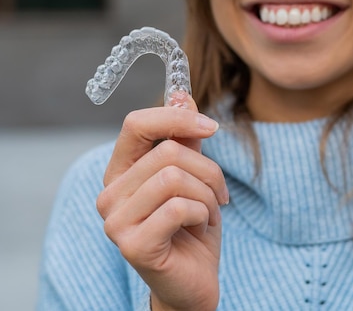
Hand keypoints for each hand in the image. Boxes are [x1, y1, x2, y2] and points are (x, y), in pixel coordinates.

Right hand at [96, 92, 226, 310]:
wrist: (193, 281)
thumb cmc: (192, 226)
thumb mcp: (194, 176)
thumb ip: (184, 138)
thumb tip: (181, 94)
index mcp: (122, 172)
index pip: (136, 124)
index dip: (175, 117)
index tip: (211, 127)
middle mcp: (110, 194)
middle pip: (168, 152)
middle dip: (208, 171)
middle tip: (219, 194)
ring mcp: (116, 221)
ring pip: (175, 177)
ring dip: (207, 195)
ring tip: (208, 214)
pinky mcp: (132, 244)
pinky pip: (179, 207)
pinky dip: (203, 214)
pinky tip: (200, 229)